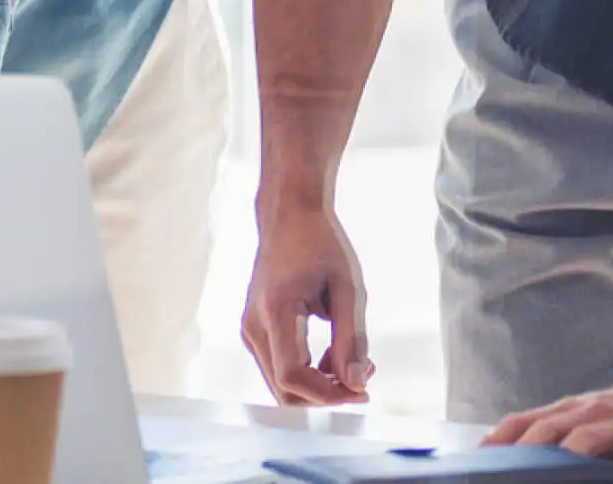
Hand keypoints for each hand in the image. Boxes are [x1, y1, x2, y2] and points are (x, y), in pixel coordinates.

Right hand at [239, 204, 373, 404]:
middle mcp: (254, 325)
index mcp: (276, 311)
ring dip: (318, 385)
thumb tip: (356, 384)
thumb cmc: (319, 244)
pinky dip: (307, 372)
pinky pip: (279, 367)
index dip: (328, 395)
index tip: (362, 391)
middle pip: (284, 390)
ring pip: (281, 384)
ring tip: (351, 360)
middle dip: (326, 394)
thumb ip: (352, 339)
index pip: (293, 377)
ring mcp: (250, 329)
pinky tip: (331, 353)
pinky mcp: (255, 329)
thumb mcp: (348, 289)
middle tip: (362, 376)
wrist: (288, 217)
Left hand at [483, 375, 612, 469]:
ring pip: (584, 440)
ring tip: (544, 479)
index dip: (501, 437)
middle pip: (549, 429)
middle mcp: (592, 411)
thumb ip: (565, 435)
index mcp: (574, 409)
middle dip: (523, 453)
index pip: (527, 420)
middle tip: (502, 473)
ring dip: (563, 461)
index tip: (478, 455)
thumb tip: (526, 456)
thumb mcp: (596, 418)